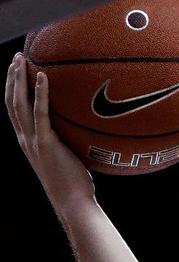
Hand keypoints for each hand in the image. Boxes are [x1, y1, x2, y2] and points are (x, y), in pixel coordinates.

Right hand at [6, 52, 95, 211]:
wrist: (74, 205)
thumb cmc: (75, 185)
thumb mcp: (66, 158)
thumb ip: (67, 142)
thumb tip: (84, 128)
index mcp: (28, 142)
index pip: (14, 110)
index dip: (11, 88)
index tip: (16, 71)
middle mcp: (25, 140)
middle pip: (11, 101)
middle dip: (11, 77)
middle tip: (17, 57)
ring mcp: (33, 142)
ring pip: (19, 104)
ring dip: (18, 79)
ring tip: (22, 59)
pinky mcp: (45, 144)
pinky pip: (40, 114)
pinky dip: (40, 93)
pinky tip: (44, 76)